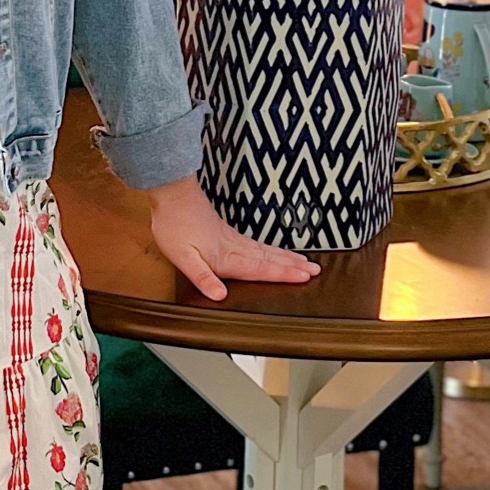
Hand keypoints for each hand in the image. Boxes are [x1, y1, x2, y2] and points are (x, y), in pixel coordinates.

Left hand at [147, 176, 319, 301]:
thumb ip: (202, 278)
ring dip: (286, 256)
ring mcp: (232, 237)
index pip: (260, 268)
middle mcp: (234, 247)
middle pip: (269, 258)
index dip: (283, 274)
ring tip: (304, 261)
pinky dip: (271, 249)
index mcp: (226, 257)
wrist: (173, 194)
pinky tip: (273, 251)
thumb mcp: (182, 258)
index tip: (304, 277)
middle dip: (293, 265)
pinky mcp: (226, 231)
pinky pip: (256, 243)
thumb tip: (220, 296)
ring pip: (265, 249)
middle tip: (316, 270)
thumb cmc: (175, 225)